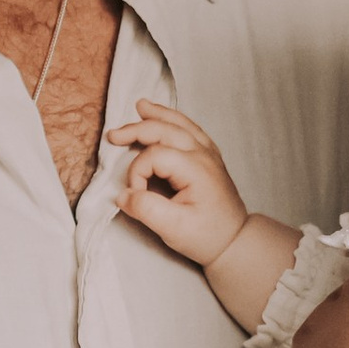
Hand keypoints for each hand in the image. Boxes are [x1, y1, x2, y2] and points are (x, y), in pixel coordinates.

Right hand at [111, 100, 248, 268]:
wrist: (235, 241)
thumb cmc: (206, 236)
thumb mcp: (173, 229)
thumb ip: (146, 209)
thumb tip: (123, 195)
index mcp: (196, 169)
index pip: (154, 156)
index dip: (136, 172)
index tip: (134, 194)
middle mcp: (204, 155)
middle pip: (166, 130)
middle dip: (137, 130)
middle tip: (113, 135)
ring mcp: (209, 154)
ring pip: (181, 125)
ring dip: (158, 115)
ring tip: (140, 105)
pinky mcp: (210, 158)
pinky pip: (191, 130)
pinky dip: (175, 120)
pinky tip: (165, 117)